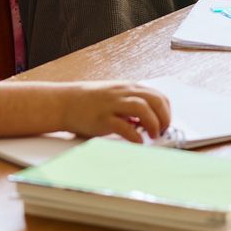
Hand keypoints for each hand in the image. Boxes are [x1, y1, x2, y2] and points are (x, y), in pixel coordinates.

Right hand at [55, 82, 170, 142]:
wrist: (64, 102)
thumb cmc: (89, 102)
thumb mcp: (114, 96)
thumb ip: (131, 104)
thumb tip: (149, 120)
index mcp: (128, 88)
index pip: (158, 96)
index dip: (166, 111)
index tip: (165, 124)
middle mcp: (123, 93)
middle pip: (154, 100)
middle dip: (164, 118)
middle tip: (162, 131)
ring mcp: (113, 105)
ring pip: (143, 109)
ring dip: (153, 124)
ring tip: (152, 136)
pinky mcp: (103, 119)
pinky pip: (124, 127)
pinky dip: (135, 136)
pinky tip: (138, 142)